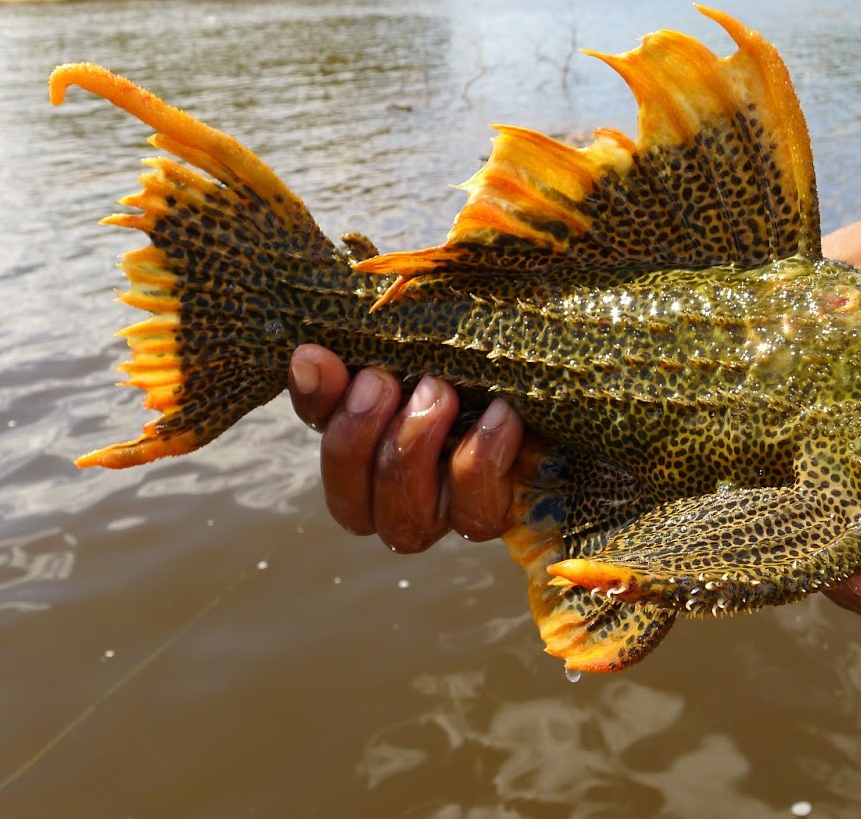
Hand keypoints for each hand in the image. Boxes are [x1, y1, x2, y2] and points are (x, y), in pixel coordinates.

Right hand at [286, 344, 522, 551]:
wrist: (551, 359)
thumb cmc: (476, 343)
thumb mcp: (416, 338)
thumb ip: (361, 351)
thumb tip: (309, 356)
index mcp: (364, 448)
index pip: (319, 440)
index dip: (315, 405)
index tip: (322, 354)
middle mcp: (396, 496)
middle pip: (352, 508)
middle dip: (358, 437)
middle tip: (383, 378)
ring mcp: (444, 514)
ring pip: (406, 524)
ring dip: (411, 451)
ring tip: (438, 391)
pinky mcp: (493, 513)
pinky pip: (476, 514)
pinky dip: (481, 460)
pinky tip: (498, 411)